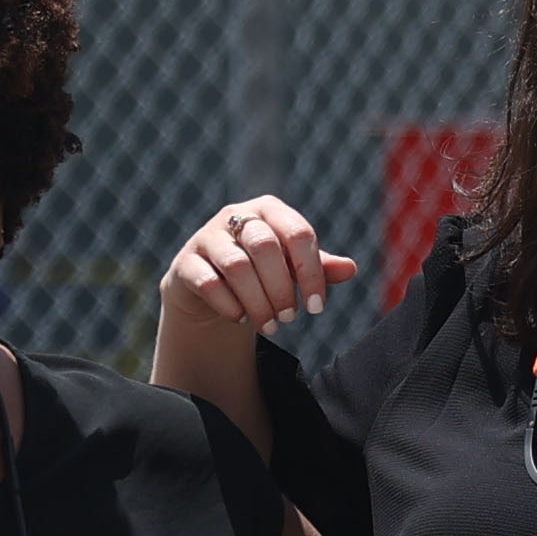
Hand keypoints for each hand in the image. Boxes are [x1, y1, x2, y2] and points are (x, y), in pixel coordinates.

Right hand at [164, 195, 356, 341]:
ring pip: (237, 266)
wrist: (210, 285)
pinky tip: (242, 319)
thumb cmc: (262, 272)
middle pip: (265, 246)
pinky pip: (208, 283)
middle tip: (290, 318)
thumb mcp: (293, 269)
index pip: (298, 233)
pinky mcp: (186, 262)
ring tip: (271, 325)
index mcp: (270, 210)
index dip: (311, 273)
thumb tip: (350, 269)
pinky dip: (230, 306)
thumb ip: (319, 267)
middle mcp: (237, 215)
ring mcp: (208, 236)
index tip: (317, 308)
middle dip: (281, 288)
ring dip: (258, 301)